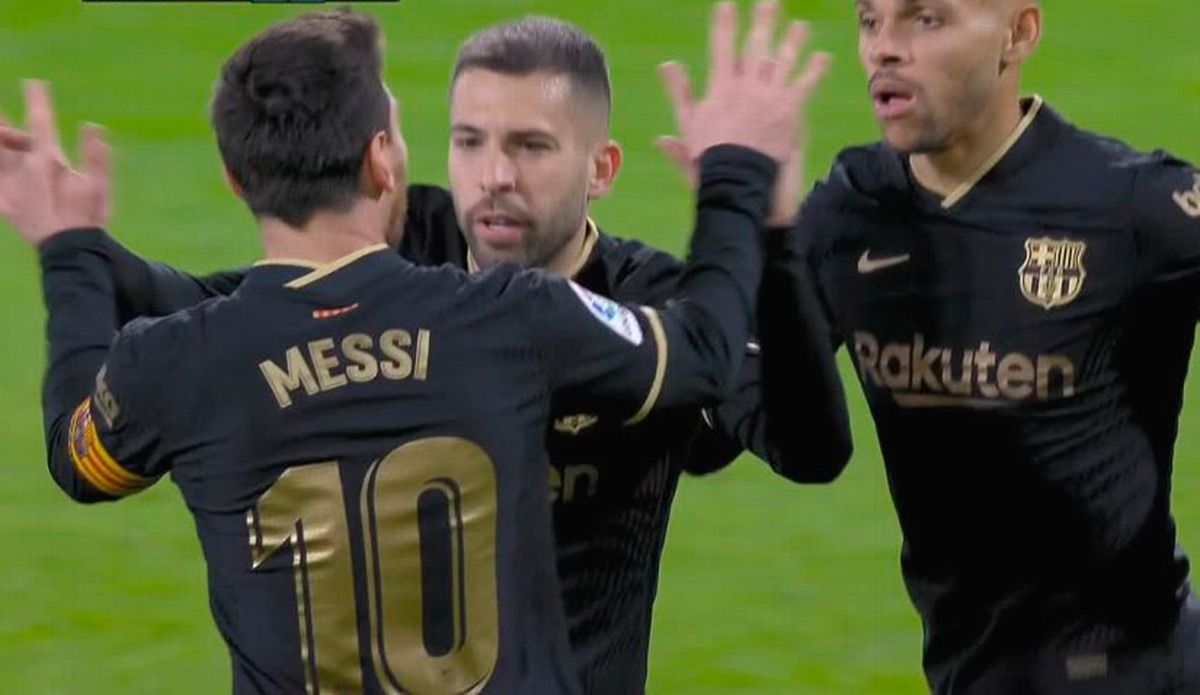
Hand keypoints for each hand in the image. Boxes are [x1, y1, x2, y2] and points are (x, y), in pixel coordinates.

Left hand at [0, 81, 111, 246]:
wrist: (69, 250)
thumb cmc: (88, 217)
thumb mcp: (99, 186)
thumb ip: (96, 155)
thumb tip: (93, 126)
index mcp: (48, 159)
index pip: (40, 121)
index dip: (37, 99)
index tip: (33, 83)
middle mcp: (24, 167)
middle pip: (6, 136)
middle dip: (3, 124)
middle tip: (3, 116)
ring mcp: (9, 185)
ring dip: (1, 143)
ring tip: (3, 134)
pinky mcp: (3, 202)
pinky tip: (3, 177)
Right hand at [656, 1, 829, 223]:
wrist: (736, 179)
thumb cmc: (708, 158)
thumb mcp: (688, 124)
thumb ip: (680, 92)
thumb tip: (666, 65)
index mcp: (721, 87)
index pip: (722, 47)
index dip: (725, 24)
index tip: (727, 4)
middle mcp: (748, 85)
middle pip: (757, 46)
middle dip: (763, 22)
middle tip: (770, 3)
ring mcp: (771, 95)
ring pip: (784, 60)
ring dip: (793, 40)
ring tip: (800, 25)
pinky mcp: (790, 109)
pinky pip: (805, 84)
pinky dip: (814, 70)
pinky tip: (823, 57)